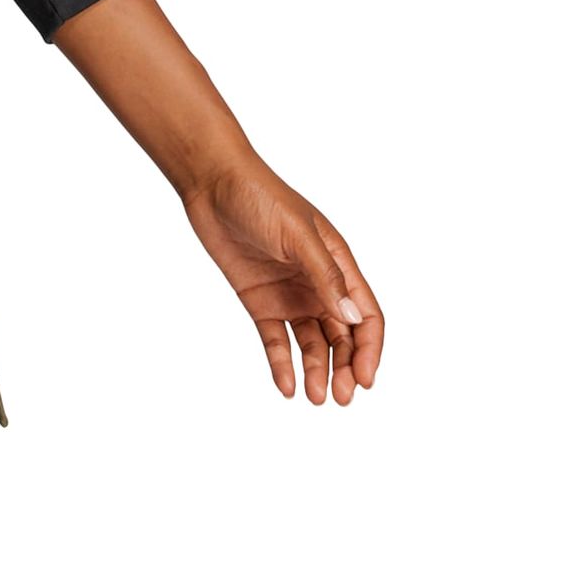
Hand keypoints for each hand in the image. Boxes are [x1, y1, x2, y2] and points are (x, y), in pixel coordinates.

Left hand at [180, 153, 382, 403]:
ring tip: (316, 398)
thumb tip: (351, 317)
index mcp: (338, 264)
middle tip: (339, 397)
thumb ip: (324, 276)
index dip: (370, 349)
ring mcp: (288, 293)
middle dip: (345, 368)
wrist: (212, 182)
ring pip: (311, 343)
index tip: (364, 380)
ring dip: (316, 371)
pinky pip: (275, 340)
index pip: (365, 316)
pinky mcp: (259, 300)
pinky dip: (282, 364)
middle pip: (342, 337)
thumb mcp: (297, 235)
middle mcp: (317, 284)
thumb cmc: (261, 196)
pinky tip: (285, 386)